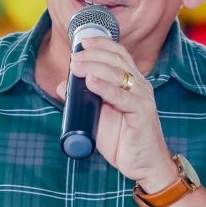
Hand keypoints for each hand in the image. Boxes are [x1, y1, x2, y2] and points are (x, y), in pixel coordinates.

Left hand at [56, 37, 175, 186]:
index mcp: (131, 82)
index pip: (118, 54)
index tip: (82, 41)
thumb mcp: (97, 117)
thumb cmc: (123, 140)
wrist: (144, 165)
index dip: (101, 44)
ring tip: (76, 66)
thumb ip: (81, 100)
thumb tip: (61, 86)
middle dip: (93, 55)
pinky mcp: (141, 113)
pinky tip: (91, 82)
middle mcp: (139, 86)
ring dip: (95, 67)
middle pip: (116, 61)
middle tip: (73, 57)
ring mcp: (142, 98)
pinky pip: (123, 97)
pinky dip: (105, 88)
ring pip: (118, 75)